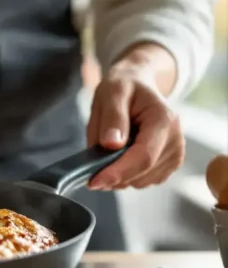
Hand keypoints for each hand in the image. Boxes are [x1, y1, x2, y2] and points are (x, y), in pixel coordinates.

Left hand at [86, 49, 183, 189]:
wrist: (137, 86)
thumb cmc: (123, 87)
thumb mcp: (111, 92)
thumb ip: (112, 117)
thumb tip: (111, 144)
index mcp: (164, 120)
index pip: (143, 157)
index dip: (118, 172)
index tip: (94, 181)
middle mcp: (176, 139)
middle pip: (142, 173)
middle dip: (114, 175)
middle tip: (91, 166)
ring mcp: (175, 154)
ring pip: (141, 181)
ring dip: (119, 175)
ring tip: (109, 152)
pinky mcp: (168, 164)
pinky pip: (143, 181)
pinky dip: (126, 176)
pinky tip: (120, 157)